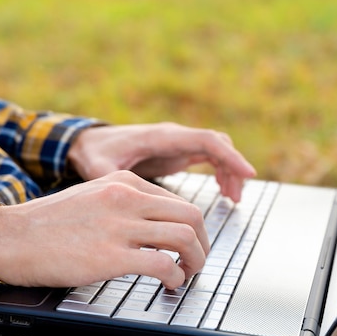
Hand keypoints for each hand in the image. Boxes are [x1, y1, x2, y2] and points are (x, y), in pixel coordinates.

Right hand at [0, 171, 208, 289]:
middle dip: (204, 243)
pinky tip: (170, 283)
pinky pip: (162, 264)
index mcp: (124, 181)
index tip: (192, 245)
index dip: (194, 228)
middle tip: (197, 261)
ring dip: (196, 260)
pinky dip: (175, 276)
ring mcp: (119, 226)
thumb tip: (157, 225)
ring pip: (185, 237)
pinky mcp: (110, 256)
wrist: (9, 237)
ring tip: (186, 274)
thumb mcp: (93, 196)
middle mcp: (126, 197)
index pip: (179, 201)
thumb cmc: (49, 223)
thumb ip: (126, 204)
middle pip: (192, 216)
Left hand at [67, 123, 255, 201]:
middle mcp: (175, 136)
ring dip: (230, 171)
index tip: (247, 174)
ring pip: (217, 150)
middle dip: (233, 167)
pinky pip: (210, 157)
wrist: (89, 143)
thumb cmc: (95, 153)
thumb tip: (125, 199)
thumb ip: (113, 180)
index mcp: (162, 137)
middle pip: (218, 144)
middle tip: (237, 197)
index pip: (206, 141)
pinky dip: (221, 172)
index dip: (230, 157)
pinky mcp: (177, 153)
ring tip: (233, 199)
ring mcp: (178, 144)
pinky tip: (223, 191)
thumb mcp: (100, 168)